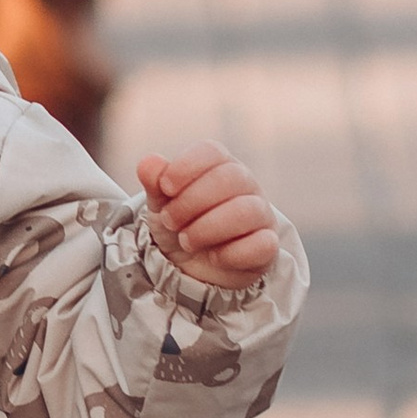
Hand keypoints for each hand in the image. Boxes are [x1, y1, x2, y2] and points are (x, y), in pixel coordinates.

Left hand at [137, 140, 279, 287]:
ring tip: (186, 241)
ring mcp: (261, 214)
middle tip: (170, 221)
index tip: (166, 188)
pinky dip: (231, 253)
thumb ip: (155, 182)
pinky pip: (263, 244)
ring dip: (208, 228)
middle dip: (191, 202)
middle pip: (230, 177)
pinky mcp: (267, 245)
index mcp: (219, 165)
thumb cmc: (179, 224)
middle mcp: (246, 185)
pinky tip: (212, 256)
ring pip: (246, 211)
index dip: (186, 166)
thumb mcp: (160, 204)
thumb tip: (149, 162)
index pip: (211, 151)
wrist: (189, 266)